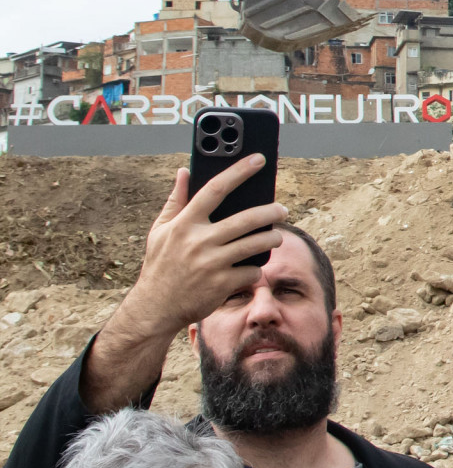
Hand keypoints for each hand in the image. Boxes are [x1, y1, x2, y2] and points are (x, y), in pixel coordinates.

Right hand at [119, 161, 285, 336]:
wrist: (155, 307)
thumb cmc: (160, 265)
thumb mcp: (161, 231)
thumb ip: (175, 200)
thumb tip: (184, 171)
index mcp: (184, 224)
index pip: (215, 189)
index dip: (239, 171)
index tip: (259, 159)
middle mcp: (199, 241)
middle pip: (246, 219)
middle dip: (271, 211)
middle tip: (282, 209)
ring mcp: (211, 263)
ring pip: (256, 244)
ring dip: (273, 238)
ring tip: (276, 236)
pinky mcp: (222, 284)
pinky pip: (252, 270)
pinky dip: (255, 268)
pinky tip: (251, 268)